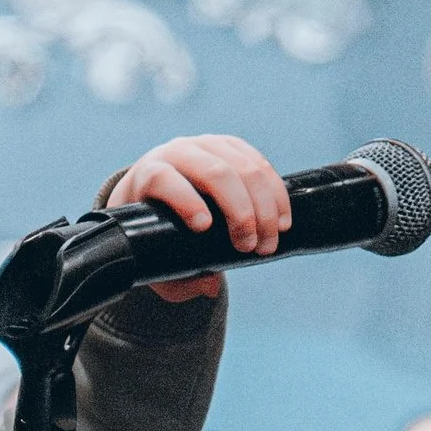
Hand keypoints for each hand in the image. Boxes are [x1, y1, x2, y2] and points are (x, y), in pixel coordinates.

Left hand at [103, 132, 291, 299]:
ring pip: (243, 166)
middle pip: (214, 172)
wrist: (157, 192)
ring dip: (265, 205)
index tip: (204, 228)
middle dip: (240, 211)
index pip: (163, 178)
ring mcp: (206, 145)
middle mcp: (176, 152)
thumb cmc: (153, 233)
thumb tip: (211, 286)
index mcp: (148, 175)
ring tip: (271, 239)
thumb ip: (178, 278)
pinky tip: (282, 219)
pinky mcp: (231, 146)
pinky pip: (259, 162)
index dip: (185, 201)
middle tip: (250, 247)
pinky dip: (275, 192)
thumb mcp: (156, 259)